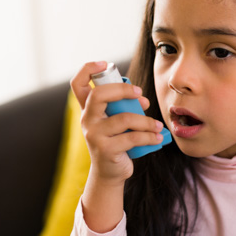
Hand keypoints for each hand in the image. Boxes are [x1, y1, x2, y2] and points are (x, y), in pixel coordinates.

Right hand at [70, 61, 163, 184]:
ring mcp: (94, 135)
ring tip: (157, 125)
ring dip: (146, 121)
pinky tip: (157, 137)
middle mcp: (87, 119)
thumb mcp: (116, 121)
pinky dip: (149, 136)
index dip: (88, 69)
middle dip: (123, 90)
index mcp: (88, 109)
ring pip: (124, 118)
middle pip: (99, 95)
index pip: (78, 84)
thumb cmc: (116, 141)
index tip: (105, 64)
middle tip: (141, 94)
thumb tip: (141, 98)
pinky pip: (133, 138)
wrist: (110, 172)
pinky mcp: (106, 149)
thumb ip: (125, 106)